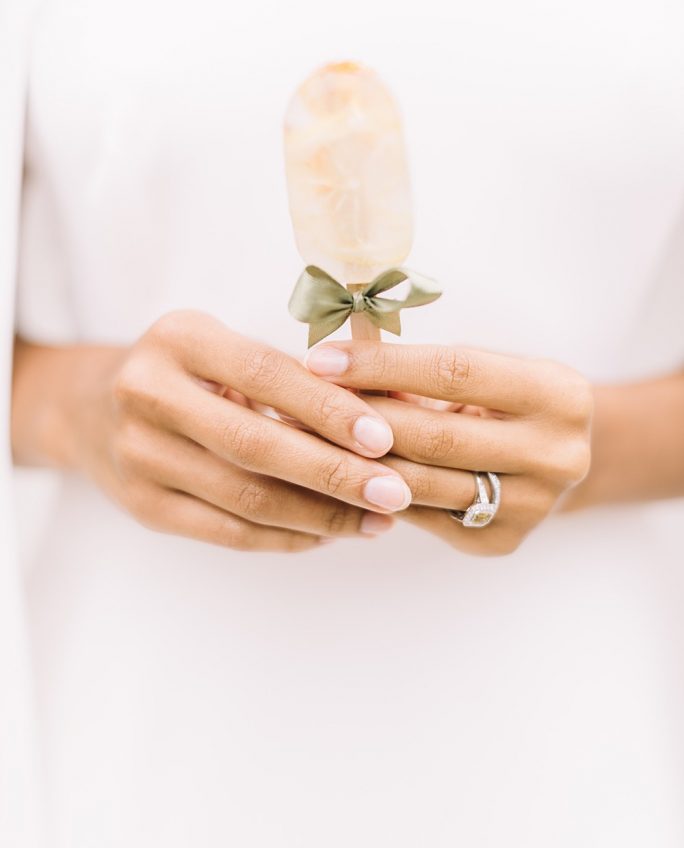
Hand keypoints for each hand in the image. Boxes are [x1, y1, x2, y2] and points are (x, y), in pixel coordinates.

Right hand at [22, 313, 414, 552]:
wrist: (89, 407)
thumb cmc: (184, 371)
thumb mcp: (223, 347)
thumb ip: (290, 375)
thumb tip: (387, 408)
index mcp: (179, 339)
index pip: (266, 375)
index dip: (328, 409)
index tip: (384, 438)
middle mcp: (148, 394)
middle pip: (256, 445)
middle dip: (335, 473)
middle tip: (396, 492)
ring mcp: (138, 455)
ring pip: (245, 498)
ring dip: (322, 515)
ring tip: (377, 520)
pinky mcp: (142, 506)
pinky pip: (228, 532)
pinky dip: (287, 537)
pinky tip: (330, 533)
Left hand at [305, 340, 592, 554]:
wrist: (561, 454)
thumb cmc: (507, 396)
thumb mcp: (484, 367)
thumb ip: (420, 369)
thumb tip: (336, 360)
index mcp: (557, 394)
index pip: (453, 372)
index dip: (381, 364)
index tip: (320, 358)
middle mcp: (556, 455)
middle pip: (434, 436)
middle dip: (358, 418)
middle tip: (296, 404)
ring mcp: (532, 507)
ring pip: (421, 483)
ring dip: (353, 461)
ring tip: (301, 439)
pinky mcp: (500, 542)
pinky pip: (419, 515)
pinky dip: (371, 492)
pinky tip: (330, 474)